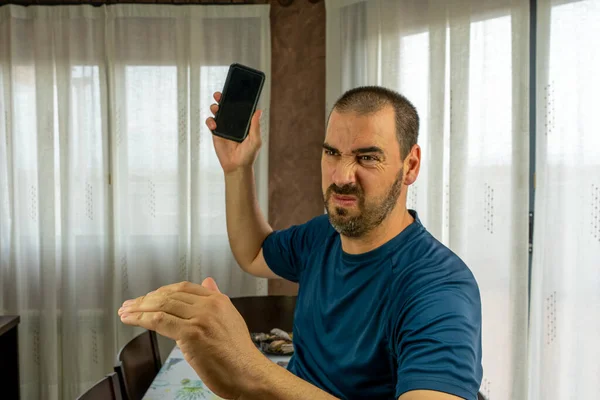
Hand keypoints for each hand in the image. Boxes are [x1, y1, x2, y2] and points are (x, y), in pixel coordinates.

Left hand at [118, 278, 263, 399]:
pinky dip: (142, 319)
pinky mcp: (192, 333)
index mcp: (219, 300)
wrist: (248, 374)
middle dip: (145, 299)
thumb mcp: (230, 318)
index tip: (147, 297)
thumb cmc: (239, 354)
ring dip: (139, 308)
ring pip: (162, 306)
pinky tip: (132, 320)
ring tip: (125, 312)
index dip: (161, 291)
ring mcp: (201, 318)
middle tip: (130, 305)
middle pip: (170, 295)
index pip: (184, 288)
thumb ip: (216, 299)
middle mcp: (210, 305)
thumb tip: (208, 282)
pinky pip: (160, 321)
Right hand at [206, 92, 263, 173]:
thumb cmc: (248, 155)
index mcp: (244, 122)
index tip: (234, 91)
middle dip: (222, 98)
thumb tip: (258, 111)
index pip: (240, 107)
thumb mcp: (255, 140)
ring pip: (217, 112)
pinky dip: (210, 121)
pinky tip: (214, 125)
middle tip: (220, 95)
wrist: (237, 167)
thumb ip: (255, 126)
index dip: (236, 98)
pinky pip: (211, 123)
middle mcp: (234, 122)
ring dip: (215, 107)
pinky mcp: (216, 133)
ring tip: (216, 108)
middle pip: (226, 106)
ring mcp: (224, 127)